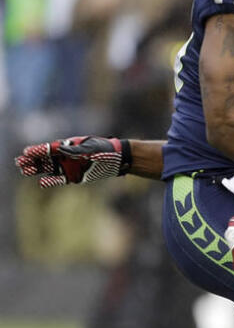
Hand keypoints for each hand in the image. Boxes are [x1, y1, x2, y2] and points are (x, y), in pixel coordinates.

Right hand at [15, 136, 130, 186]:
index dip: (37, 150)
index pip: (48, 148)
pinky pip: (59, 179)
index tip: (27, 152)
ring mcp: (69, 166)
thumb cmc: (105, 150)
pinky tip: (41, 182)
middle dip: (32, 160)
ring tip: (24, 170)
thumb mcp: (92, 148)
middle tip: (20, 162)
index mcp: (68, 145)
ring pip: (48, 169)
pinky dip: (50, 181)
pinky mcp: (74, 176)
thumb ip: (75, 150)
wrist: (118, 160)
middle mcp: (66, 156)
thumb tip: (60, 149)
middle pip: (45, 159)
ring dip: (37, 170)